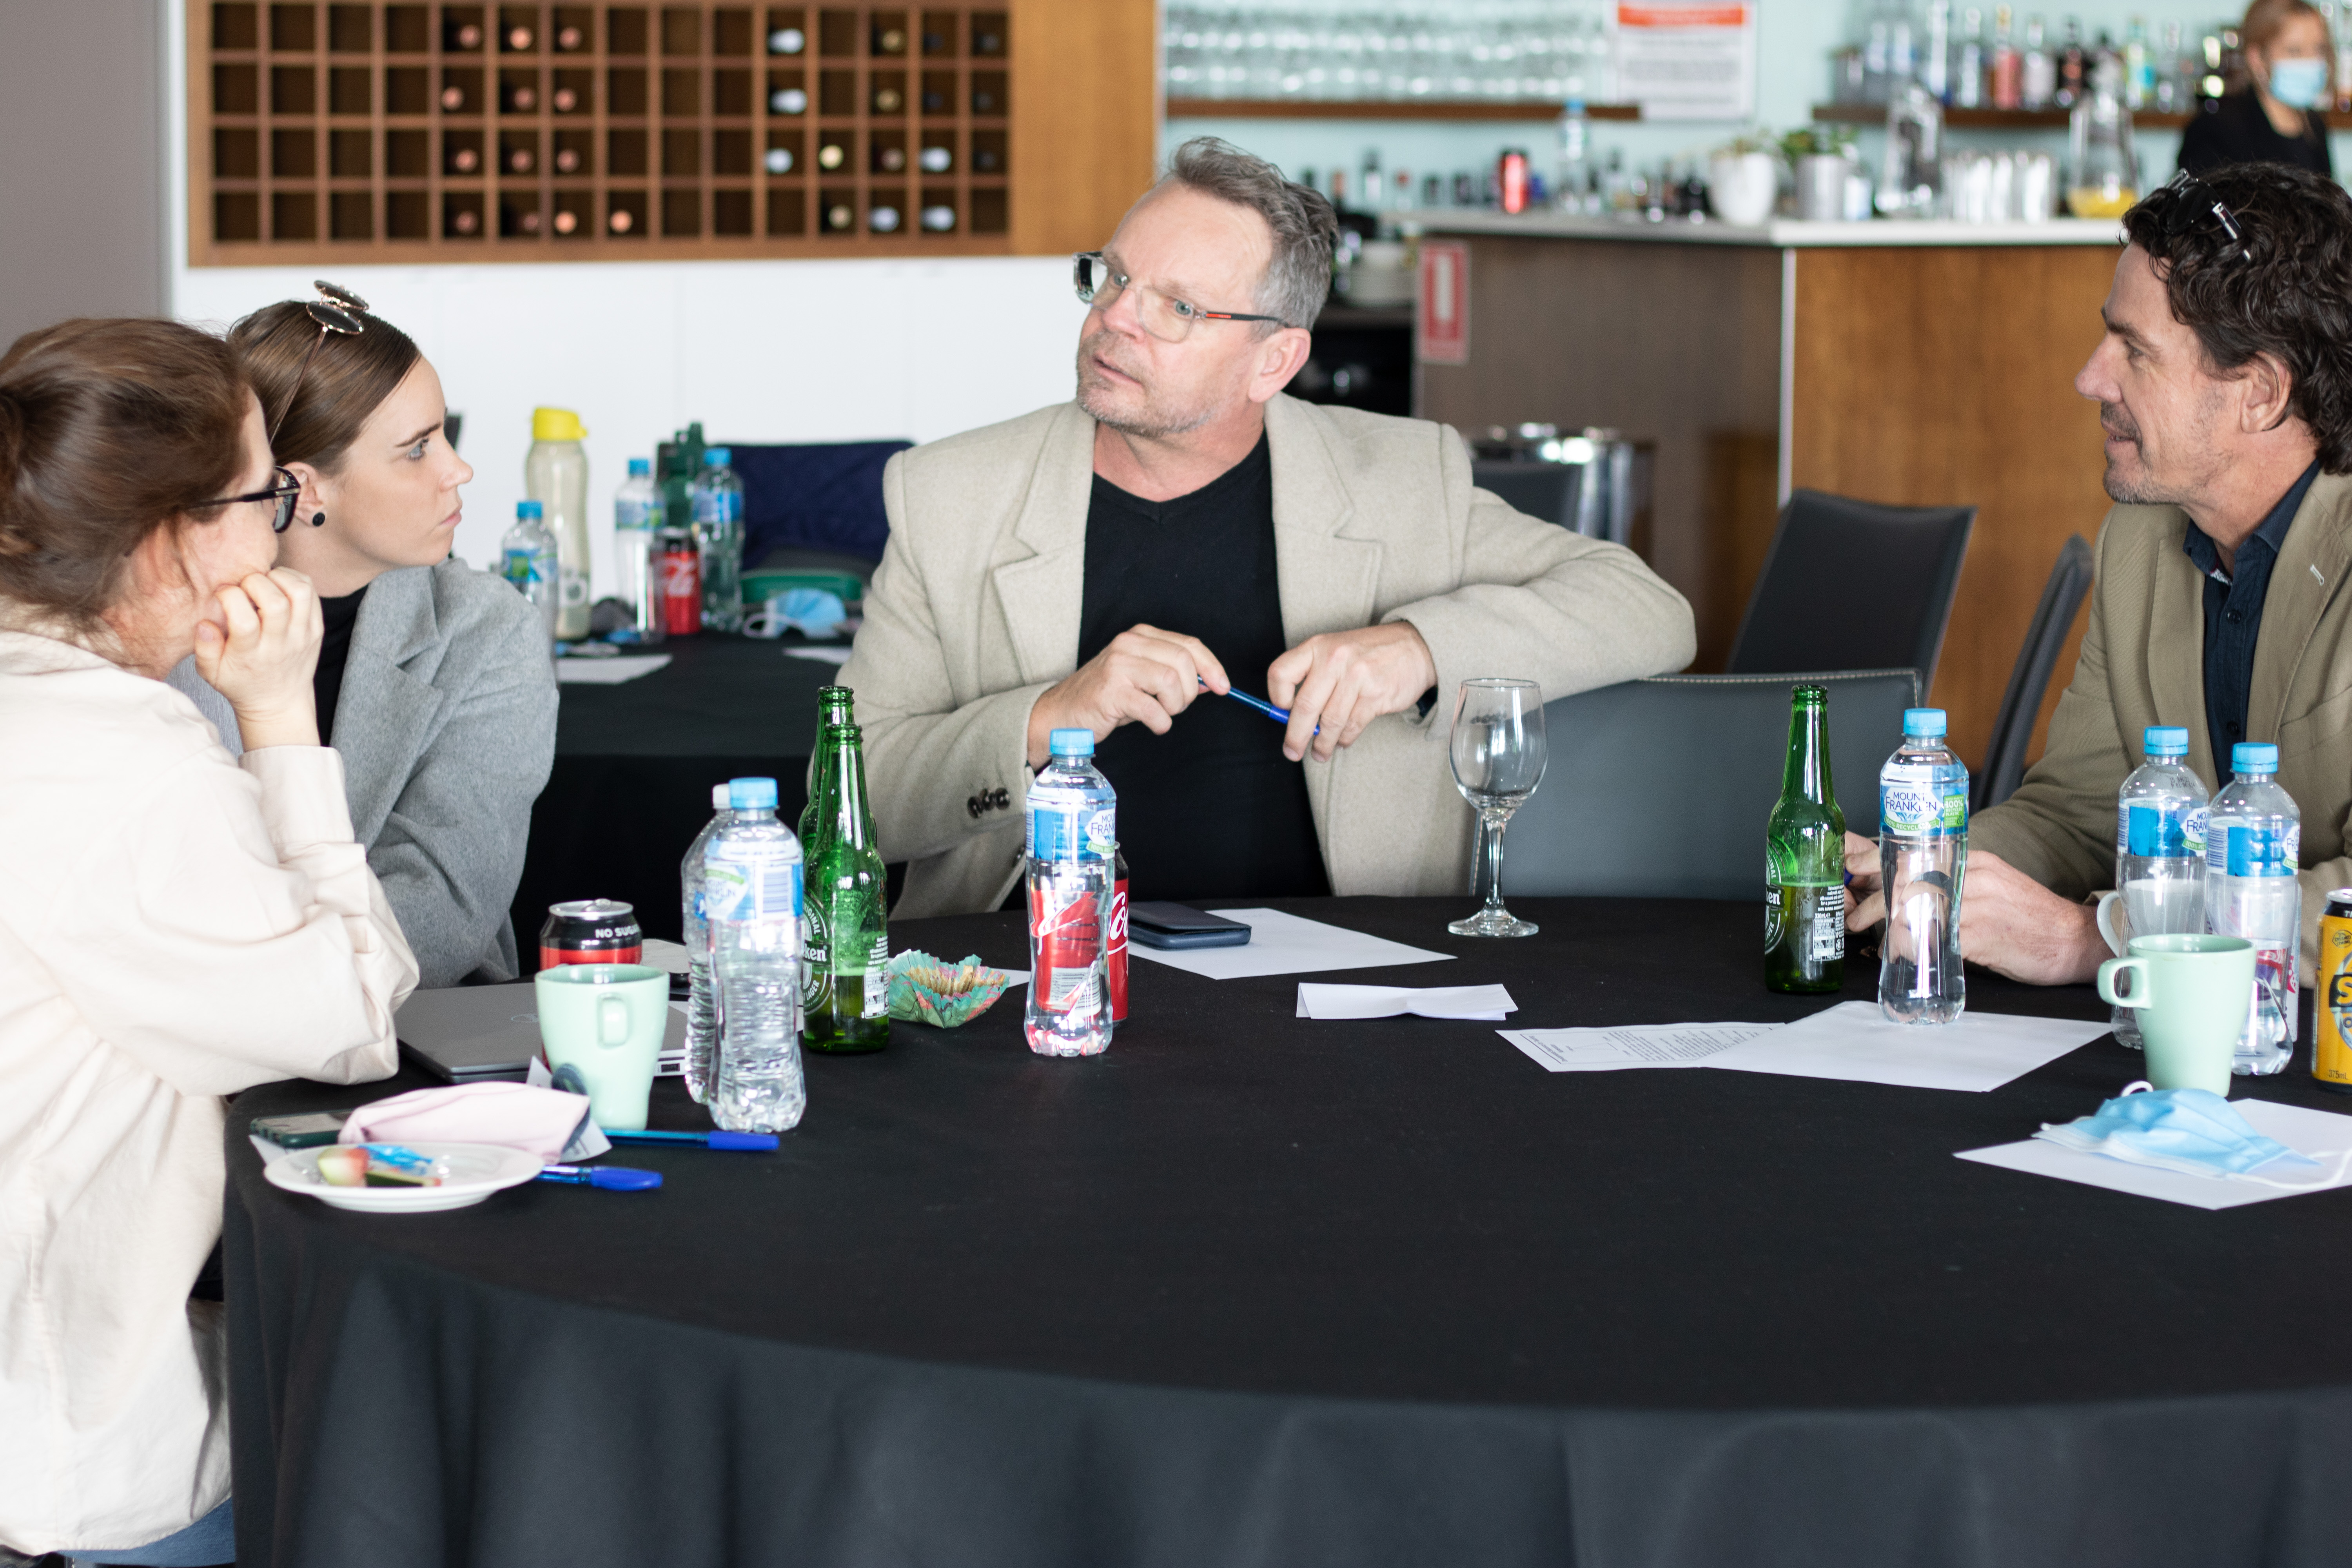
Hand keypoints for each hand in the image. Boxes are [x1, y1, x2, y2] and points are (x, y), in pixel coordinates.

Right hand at [194, 567, 322, 750]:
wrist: (279, 701)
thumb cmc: (241, 683)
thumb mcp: (212, 673)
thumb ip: (204, 648)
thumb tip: (205, 623)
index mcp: (251, 655)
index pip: (244, 620)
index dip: (230, 597)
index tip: (222, 594)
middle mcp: (280, 644)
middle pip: (275, 602)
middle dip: (254, 582)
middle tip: (244, 586)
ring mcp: (303, 635)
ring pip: (299, 592)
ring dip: (278, 577)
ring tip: (263, 583)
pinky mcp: (316, 628)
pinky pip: (311, 593)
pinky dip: (295, 580)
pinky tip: (278, 586)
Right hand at [1027, 623, 1227, 767]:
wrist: (1063, 714)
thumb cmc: (1107, 698)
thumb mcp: (1143, 679)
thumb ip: (1173, 674)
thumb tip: (1211, 681)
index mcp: (1140, 636)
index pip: (1189, 644)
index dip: (1212, 667)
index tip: (1223, 687)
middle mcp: (1128, 644)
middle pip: (1183, 661)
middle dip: (1190, 691)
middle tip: (1176, 707)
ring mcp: (1118, 665)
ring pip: (1171, 681)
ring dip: (1174, 707)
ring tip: (1160, 714)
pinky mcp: (1111, 691)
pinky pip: (1153, 709)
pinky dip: (1160, 722)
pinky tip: (1151, 724)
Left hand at [1266, 622, 1436, 762]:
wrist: (1414, 647)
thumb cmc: (1368, 653)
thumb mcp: (1334, 651)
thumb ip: (1312, 677)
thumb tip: (1291, 716)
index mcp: (1317, 647)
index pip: (1281, 673)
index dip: (1276, 697)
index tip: (1281, 711)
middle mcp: (1334, 659)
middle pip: (1304, 706)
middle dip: (1296, 736)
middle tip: (1292, 751)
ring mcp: (1357, 676)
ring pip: (1330, 722)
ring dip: (1322, 744)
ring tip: (1319, 752)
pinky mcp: (1376, 695)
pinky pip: (1352, 726)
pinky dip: (1344, 740)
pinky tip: (1342, 742)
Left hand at [1845, 833, 2104, 985]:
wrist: (2074, 939)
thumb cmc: (2029, 917)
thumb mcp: (1991, 888)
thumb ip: (1956, 886)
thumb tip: (1910, 895)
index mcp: (1974, 861)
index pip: (1915, 856)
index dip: (1877, 866)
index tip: (1854, 877)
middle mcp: (1974, 876)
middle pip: (1909, 882)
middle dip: (1875, 903)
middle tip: (1856, 920)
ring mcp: (1979, 904)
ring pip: (1918, 910)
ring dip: (1890, 928)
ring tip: (1879, 941)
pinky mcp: (1983, 935)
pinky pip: (1937, 939)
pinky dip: (1915, 948)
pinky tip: (1904, 955)